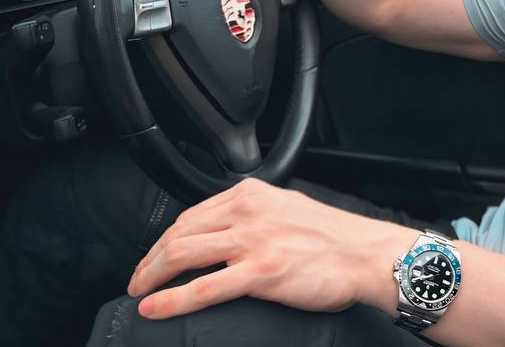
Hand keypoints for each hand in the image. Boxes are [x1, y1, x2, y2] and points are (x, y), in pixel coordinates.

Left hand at [126, 178, 416, 320]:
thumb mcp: (288, 209)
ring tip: (139, 293)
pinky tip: (155, 308)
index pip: (192, 214)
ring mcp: (254, 241)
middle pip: (179, 233)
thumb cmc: (334, 238)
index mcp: (252, 195)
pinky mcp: (261, 272)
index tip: (152, 258)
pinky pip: (203, 287)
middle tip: (137, 280)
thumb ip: (255, 215)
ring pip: (183, 255)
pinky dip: (171, 300)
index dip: (163, 239)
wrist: (366, 255)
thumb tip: (224, 231)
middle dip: (149, 260)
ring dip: (152, 277)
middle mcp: (248, 212)